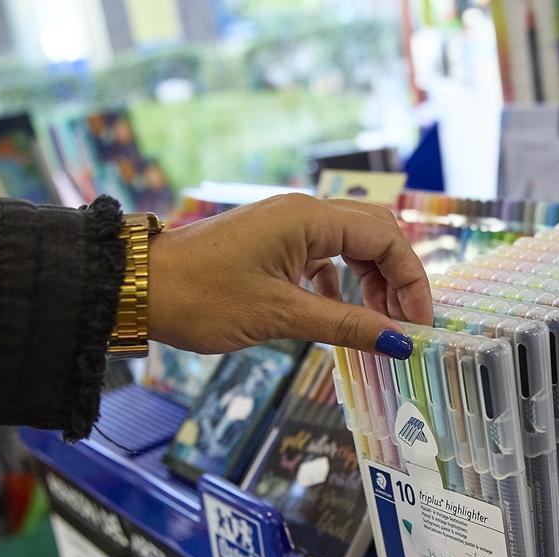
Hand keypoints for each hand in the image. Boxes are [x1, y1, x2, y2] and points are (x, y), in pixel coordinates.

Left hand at [148, 193, 430, 358]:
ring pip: (351, 245)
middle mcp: (303, 213)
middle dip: (396, 278)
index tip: (420, 324)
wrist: (139, 288)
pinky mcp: (273, 243)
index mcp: (309, 218)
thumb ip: (346, 325)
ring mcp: (287, 226)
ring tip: (376, 324)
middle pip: (375, 235)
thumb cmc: (201, 297)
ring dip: (370, 282)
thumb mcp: (280, 316)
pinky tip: (336, 315)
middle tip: (404, 325)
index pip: (386, 238)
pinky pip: (324, 256)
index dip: (412, 281)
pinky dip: (340, 285)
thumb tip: (398, 342)